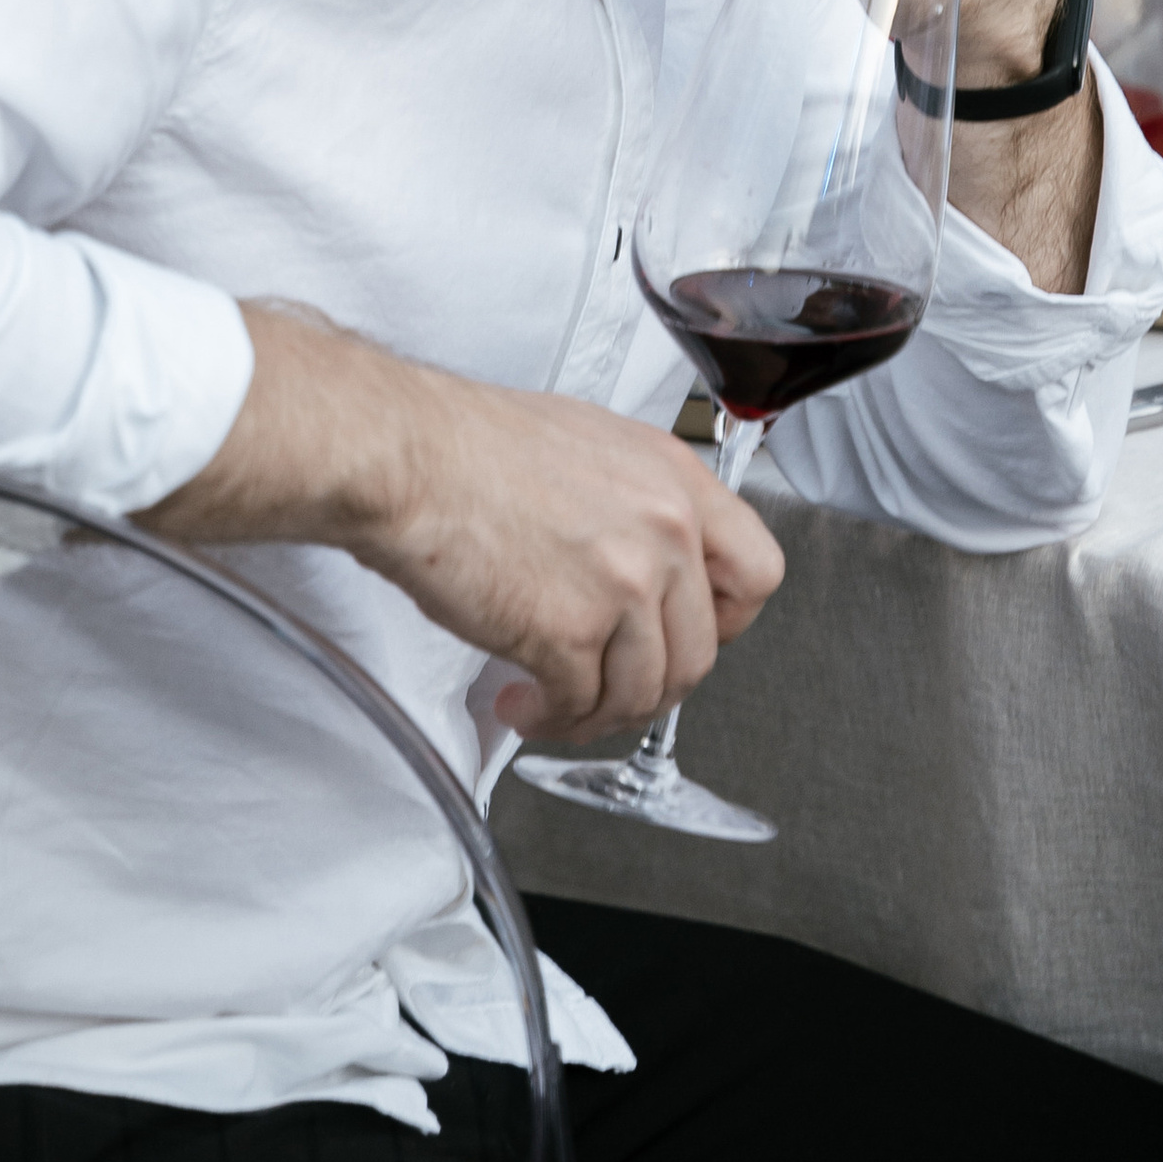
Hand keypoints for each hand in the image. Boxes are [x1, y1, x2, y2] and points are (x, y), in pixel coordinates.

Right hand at [144, 307, 782, 746]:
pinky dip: (550, 717)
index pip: (757, 572)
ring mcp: (621, 584)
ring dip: (598, 711)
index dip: (726, 620)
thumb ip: (636, 504)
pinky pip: (580, 705)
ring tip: (557, 700)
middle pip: (699, 650)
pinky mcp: (567, 631)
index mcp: (673, 480)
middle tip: (609, 684)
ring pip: (644, 690)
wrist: (406, 456)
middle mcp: (662, 531)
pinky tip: (522, 698)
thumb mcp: (589, 445)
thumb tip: (645, 558)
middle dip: (651, 683)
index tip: (691, 633)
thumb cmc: (470, 444)